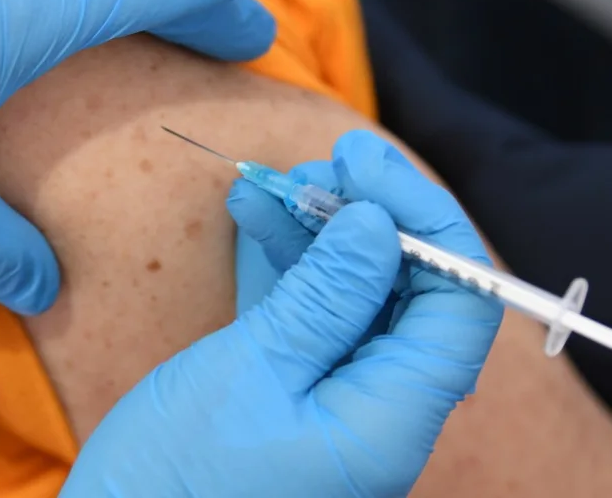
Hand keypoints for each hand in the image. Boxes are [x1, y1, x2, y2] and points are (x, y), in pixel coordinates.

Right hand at [59, 131, 502, 496]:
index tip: (366, 166)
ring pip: (351, 297)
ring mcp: (332, 403)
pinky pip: (306, 317)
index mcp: (388, 421)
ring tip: (273, 182)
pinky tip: (253, 219)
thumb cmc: (175, 478)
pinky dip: (284, 266)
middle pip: (405, 294)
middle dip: (365, 218)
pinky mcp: (290, 393)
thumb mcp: (251, 371)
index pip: (456, 306)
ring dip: (317, 234)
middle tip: (316, 165)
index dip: (423, 222)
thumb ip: (322, 298)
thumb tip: (379, 225)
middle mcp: (375, 413)